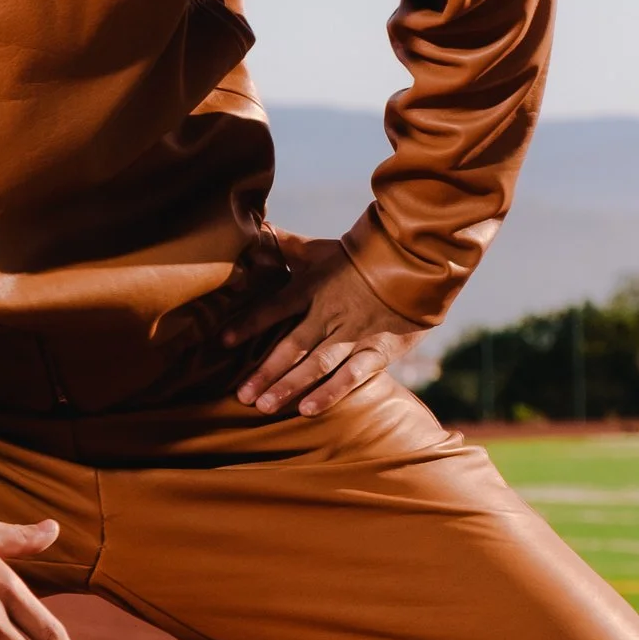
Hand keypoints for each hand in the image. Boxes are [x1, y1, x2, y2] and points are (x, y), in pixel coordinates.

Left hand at [236, 236, 420, 416]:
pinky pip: (351, 374)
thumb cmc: (362, 256)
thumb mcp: (320, 249)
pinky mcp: (378, 349)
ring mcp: (353, 333)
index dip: (248, 324)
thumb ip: (287, 246)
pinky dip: (330, 392)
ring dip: (288, 386)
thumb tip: (256, 230)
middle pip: (290, 345)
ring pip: (315, 363)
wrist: (415, 260)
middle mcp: (328, 313)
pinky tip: (307, 409)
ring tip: (264, 407)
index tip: (223, 342)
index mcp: (311, 287)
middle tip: (241, 396)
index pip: (273, 308)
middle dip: (264, 371)